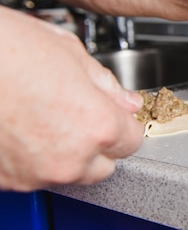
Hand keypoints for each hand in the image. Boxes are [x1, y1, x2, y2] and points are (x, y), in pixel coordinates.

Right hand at [0, 7, 143, 191]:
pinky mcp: (3, 181)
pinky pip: (31, 176)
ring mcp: (32, 174)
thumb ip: (106, 85)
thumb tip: (126, 101)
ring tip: (43, 116)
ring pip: (67, 173)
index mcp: (95, 125)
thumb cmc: (2, 48)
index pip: (132, 140)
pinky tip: (20, 128)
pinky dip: (31, 158)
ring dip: (64, 153)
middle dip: (98, 143)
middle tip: (79, 113)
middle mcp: (67, 159)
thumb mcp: (69, 53)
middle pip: (103, 165)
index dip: (124, 124)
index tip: (115, 114)